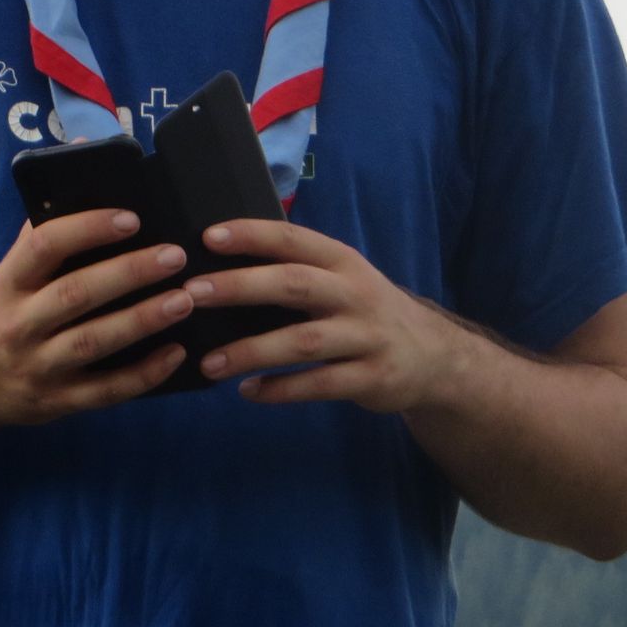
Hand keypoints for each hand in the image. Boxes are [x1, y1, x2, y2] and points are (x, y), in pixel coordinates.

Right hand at [0, 211, 193, 426]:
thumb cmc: (4, 310)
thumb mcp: (11, 271)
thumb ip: (46, 226)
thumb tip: (82, 153)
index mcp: (8, 282)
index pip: (44, 246)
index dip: (88, 228)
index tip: (131, 218)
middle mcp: (18, 324)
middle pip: (75, 294)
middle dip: (128, 273)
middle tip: (174, 256)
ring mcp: (37, 367)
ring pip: (93, 342)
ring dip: (142, 320)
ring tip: (184, 299)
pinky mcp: (58, 401)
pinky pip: (105, 391)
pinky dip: (143, 374)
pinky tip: (176, 354)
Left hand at [187, 220, 460, 410]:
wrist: (434, 357)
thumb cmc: (364, 310)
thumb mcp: (342, 279)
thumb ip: (296, 270)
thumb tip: (222, 264)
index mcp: (342, 261)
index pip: (293, 239)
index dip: (252, 235)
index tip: (208, 237)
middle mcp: (355, 294)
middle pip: (293, 284)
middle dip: (240, 287)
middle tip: (193, 293)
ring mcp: (366, 337)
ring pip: (303, 342)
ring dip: (251, 352)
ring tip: (209, 363)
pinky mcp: (372, 378)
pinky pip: (320, 384)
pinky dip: (281, 390)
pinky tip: (248, 392)